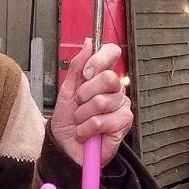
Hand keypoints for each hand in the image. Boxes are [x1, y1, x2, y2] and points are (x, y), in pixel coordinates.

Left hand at [50, 39, 132, 167]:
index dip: (99, 60)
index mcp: (102, 75)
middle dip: (85, 93)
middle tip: (79, 103)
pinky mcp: (124, 124)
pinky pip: (103, 120)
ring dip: (83, 114)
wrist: (65, 145)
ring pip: (103, 101)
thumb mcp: (67, 89)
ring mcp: (121, 105)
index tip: (86, 73)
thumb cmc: (68, 119)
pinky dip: (88, 128)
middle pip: (108, 78)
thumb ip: (78, 66)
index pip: (112, 53)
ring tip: (81, 120)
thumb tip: (88, 42)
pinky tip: (87, 132)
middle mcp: (115, 88)